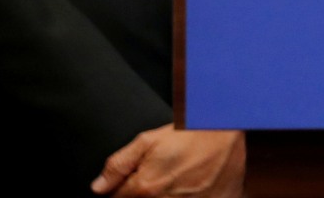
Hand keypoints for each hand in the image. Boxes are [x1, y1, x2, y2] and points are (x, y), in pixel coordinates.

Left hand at [92, 126, 243, 196]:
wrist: (226, 132)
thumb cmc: (189, 133)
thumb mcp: (149, 140)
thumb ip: (119, 164)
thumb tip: (98, 187)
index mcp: (145, 188)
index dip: (122, 189)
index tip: (133, 180)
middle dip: (143, 193)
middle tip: (158, 176)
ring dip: (163, 195)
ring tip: (175, 179)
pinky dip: (183, 197)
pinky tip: (188, 187)